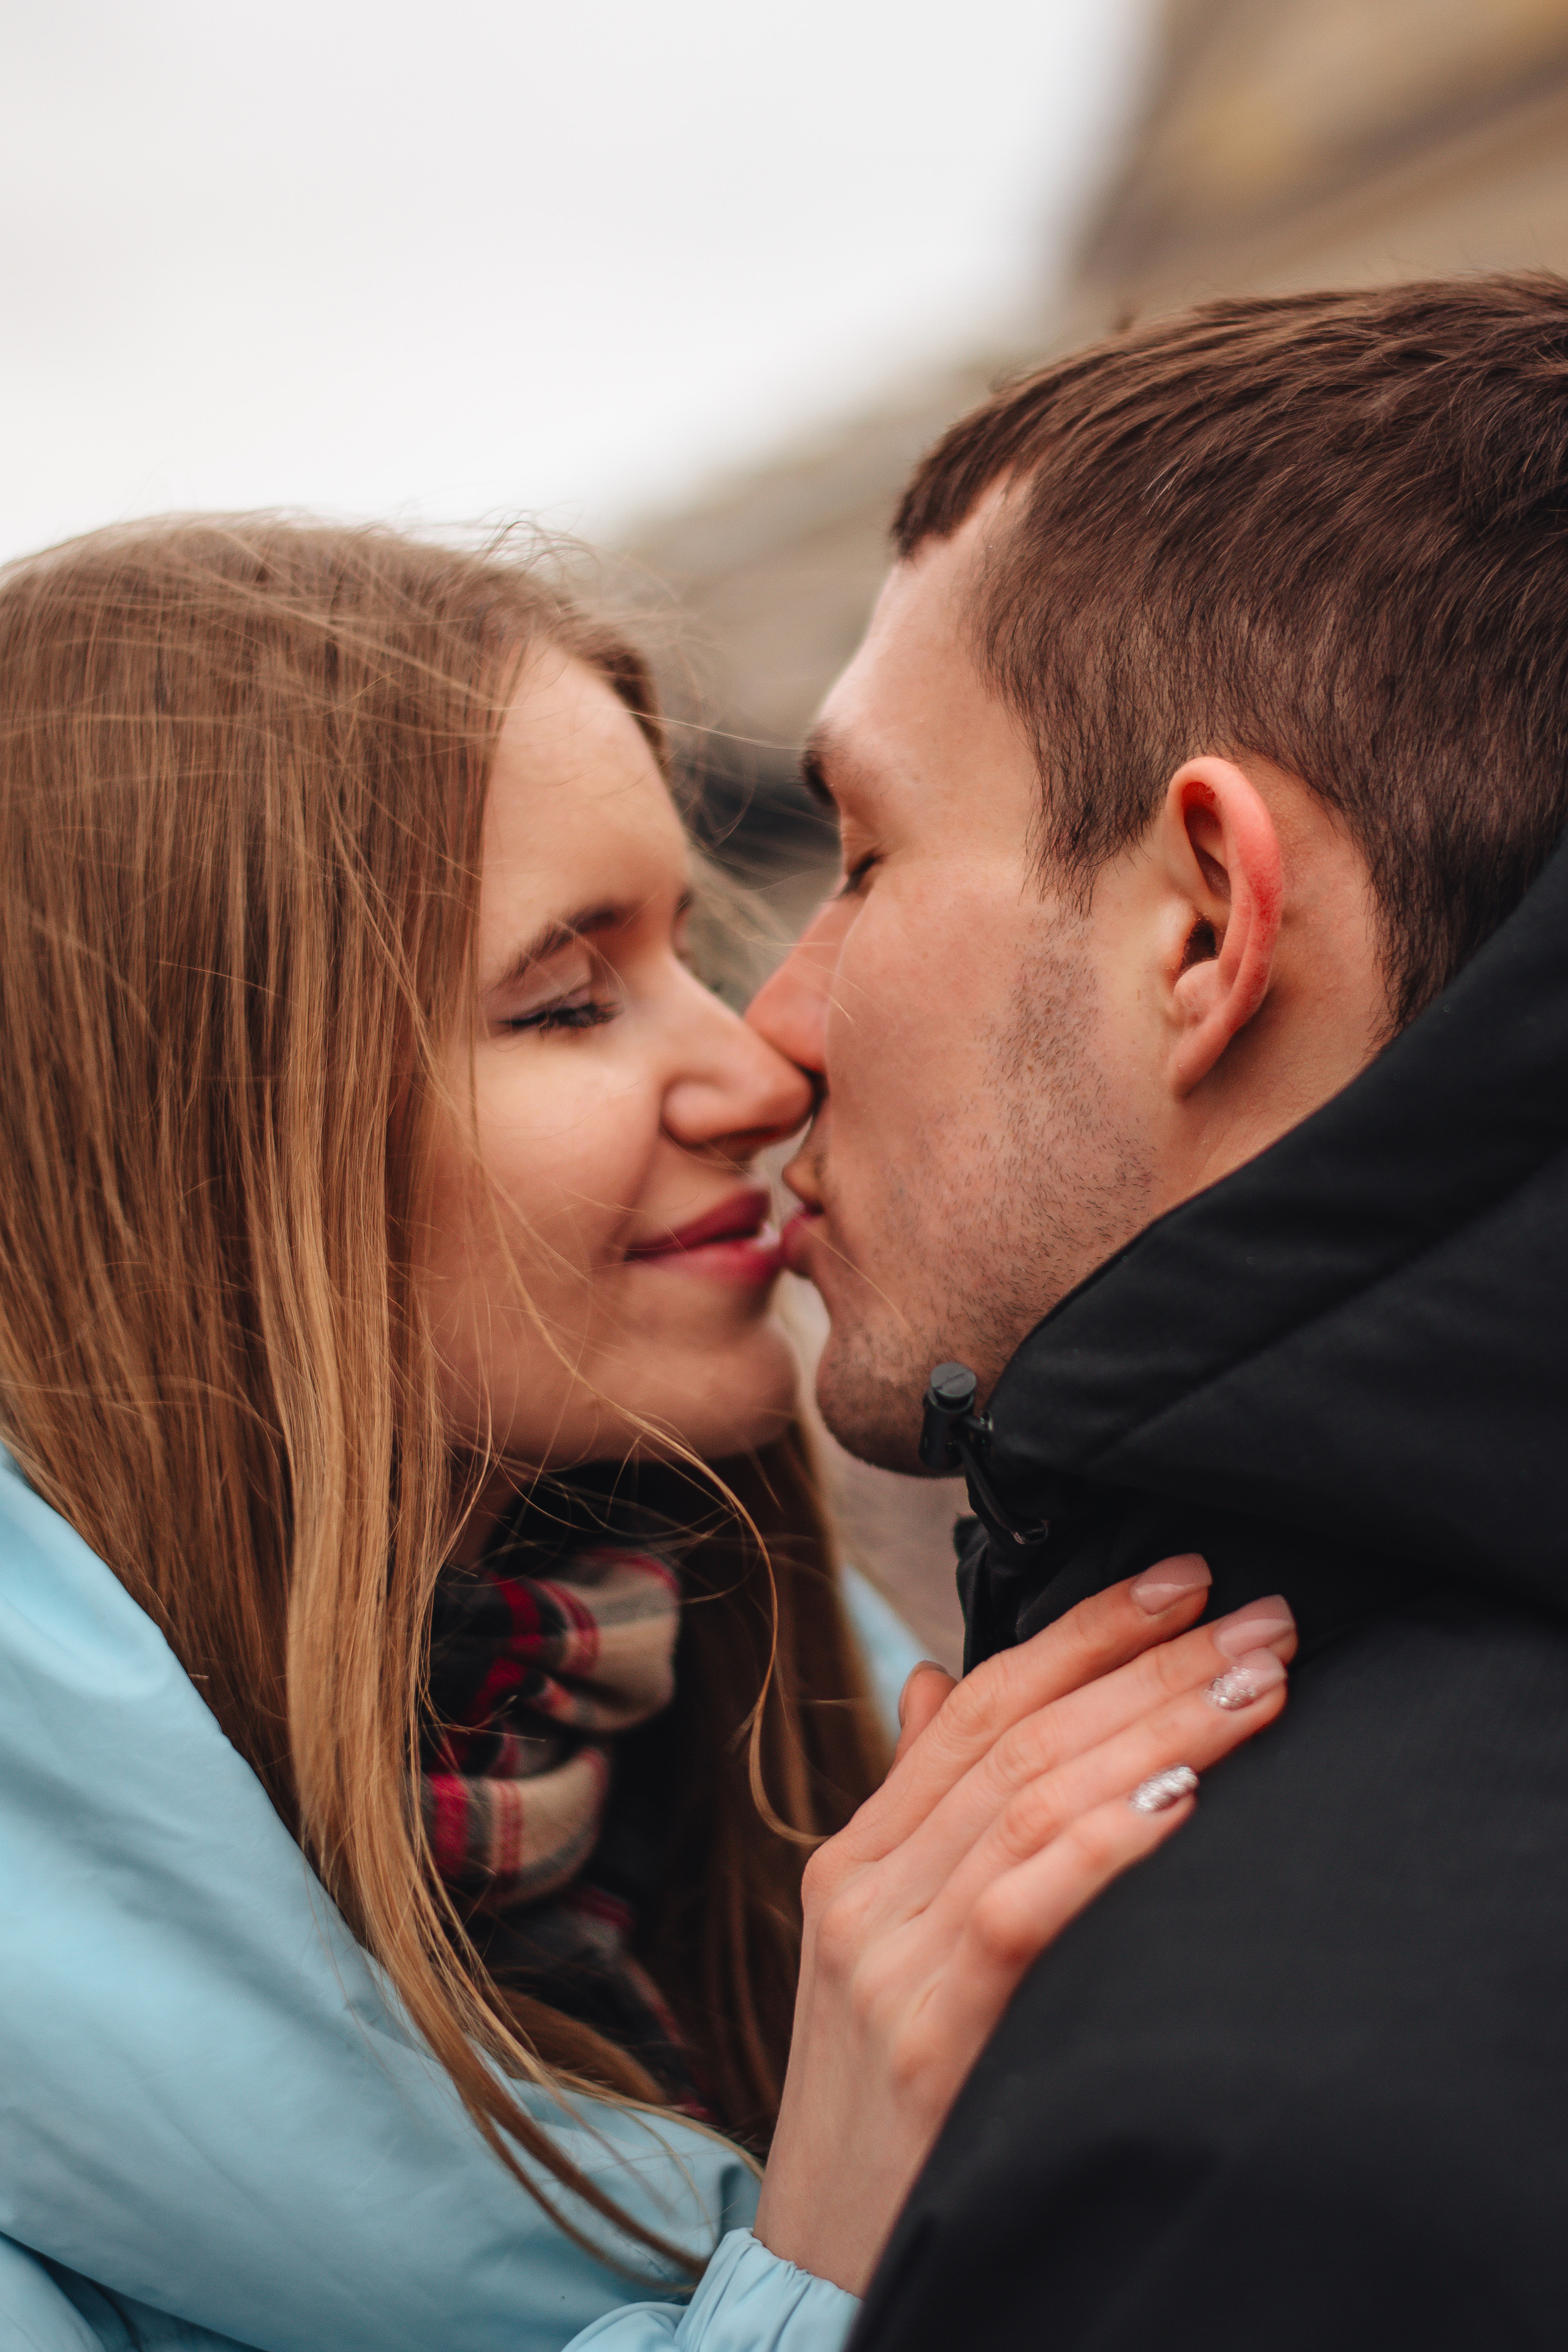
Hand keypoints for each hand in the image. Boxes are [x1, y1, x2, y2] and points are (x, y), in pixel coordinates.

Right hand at [752, 1559, 1293, 2293]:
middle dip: (1148, 1663)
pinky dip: (1104, 1841)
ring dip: (1157, 1730)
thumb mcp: (884, 1943)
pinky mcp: (927, 2031)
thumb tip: (937, 1679)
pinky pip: (1022, 1907)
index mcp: (855, 1856)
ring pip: (1030, 1801)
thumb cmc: (881, 2099)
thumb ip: (918, 1808)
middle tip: (1259, 1618)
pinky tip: (1183, 1798)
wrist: (821, 2262)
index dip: (1082, 1633)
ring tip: (1256, 1687)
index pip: (975, 1705)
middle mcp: (861, 1888)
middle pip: (1017, 1736)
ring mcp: (886, 1957)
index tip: (1182, 1580)